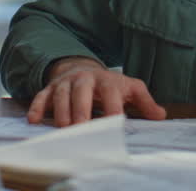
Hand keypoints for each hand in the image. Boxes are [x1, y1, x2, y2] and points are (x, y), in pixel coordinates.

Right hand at [27, 57, 166, 126]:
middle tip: (81, 126)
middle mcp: (84, 79)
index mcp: (106, 80)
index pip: (110, 91)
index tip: (115, 120)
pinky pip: (41, 96)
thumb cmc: (109, 85)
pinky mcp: (50, 88)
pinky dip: (36, 107)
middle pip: (81, 91)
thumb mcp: (129, 88)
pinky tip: (33, 120)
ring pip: (60, 94)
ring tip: (62, 127)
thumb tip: (161, 115)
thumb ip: (144, 101)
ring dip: (60, 110)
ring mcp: (65, 83)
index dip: (113, 105)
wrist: (82, 69)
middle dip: (81, 108)